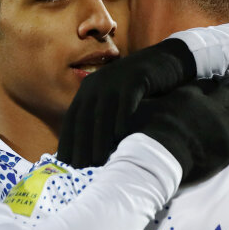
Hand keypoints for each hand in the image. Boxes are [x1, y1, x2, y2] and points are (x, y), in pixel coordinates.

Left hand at [58, 38, 196, 166]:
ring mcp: (116, 80)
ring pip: (103, 113)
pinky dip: (122, 118)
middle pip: (84, 118)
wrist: (165, 61)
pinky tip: (120, 136)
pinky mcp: (136, 78)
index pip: (72, 118)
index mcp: (88, 90)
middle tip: (78, 168)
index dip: (67, 140)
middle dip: (80, 144)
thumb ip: (102, 118)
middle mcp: (97, 83)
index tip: (63, 163)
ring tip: (97, 161)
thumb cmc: (139, 88)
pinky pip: (126, 101)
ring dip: (98, 138)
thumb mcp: (114, 100)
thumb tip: (89, 149)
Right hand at [130, 77, 228, 185]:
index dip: (212, 86)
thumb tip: (134, 97)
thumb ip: (146, 101)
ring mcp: (224, 123)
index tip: (214, 88)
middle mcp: (210, 104)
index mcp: (189, 94)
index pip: (207, 83)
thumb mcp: (141, 109)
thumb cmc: (145, 135)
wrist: (158, 157)